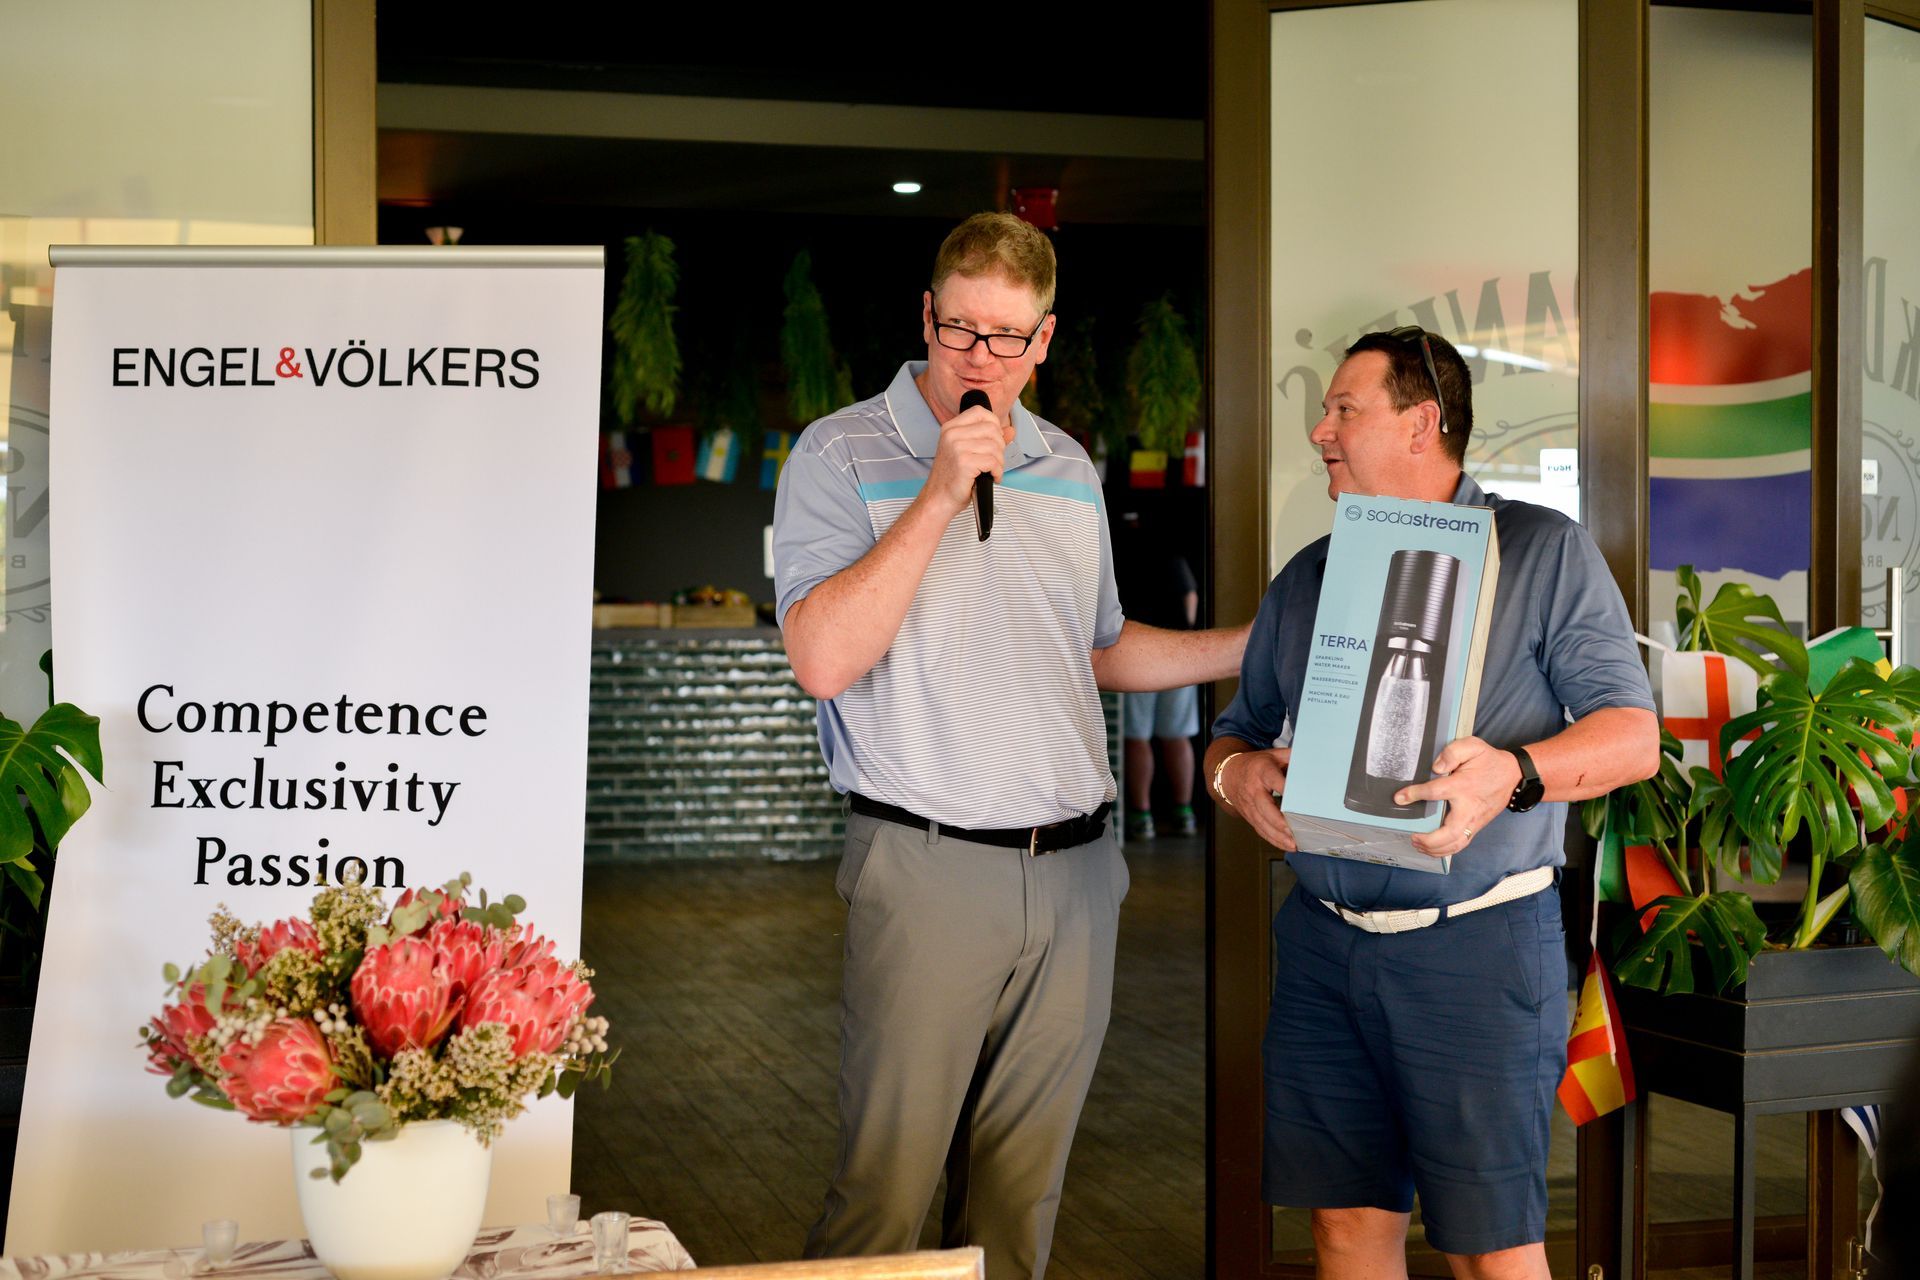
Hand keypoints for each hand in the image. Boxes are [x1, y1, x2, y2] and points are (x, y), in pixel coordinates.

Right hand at [924, 401, 1013, 513]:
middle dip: (1000, 446)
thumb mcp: (969, 452)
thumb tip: (1011, 430)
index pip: (980, 412)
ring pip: (995, 446)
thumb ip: (989, 438)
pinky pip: (993, 462)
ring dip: (999, 462)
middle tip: (993, 461)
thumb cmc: (953, 477)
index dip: (994, 425)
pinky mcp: (964, 462)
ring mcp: (957, 447)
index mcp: (951, 428)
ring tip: (991, 471)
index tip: (994, 441)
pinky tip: (992, 477)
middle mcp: (952, 434)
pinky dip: (997, 472)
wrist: (938, 499)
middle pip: (992, 429)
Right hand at [1218, 747, 1296, 852]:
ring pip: (1262, 823)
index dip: (1285, 788)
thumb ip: (1292, 757)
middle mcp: (1254, 789)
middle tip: (1294, 831)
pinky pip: (1260, 830)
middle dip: (1280, 822)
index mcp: (1262, 771)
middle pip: (1265, 808)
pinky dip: (1273, 839)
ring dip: (1278, 836)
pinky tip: (1286, 845)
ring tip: (1293, 844)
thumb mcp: (1273, 755)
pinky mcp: (1249, 816)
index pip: (1274, 780)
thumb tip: (1314, 760)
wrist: (1228, 774)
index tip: (1298, 798)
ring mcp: (1250, 805)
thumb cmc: (1255, 765)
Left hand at [1396, 736, 1521, 857]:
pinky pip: (1461, 844)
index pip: (1436, 792)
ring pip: (1456, 844)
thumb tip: (1436, 768)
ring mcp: (1474, 821)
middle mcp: (1469, 808)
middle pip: (1449, 833)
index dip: (1415, 794)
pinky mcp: (1476, 827)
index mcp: (1463, 786)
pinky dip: (1445, 851)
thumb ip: (1453, 752)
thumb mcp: (1472, 746)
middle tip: (1412, 835)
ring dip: (1435, 849)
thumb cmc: (1488, 761)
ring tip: (1417, 844)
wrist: (1512, 775)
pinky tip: (1431, 848)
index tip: (1399, 798)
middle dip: (1429, 840)